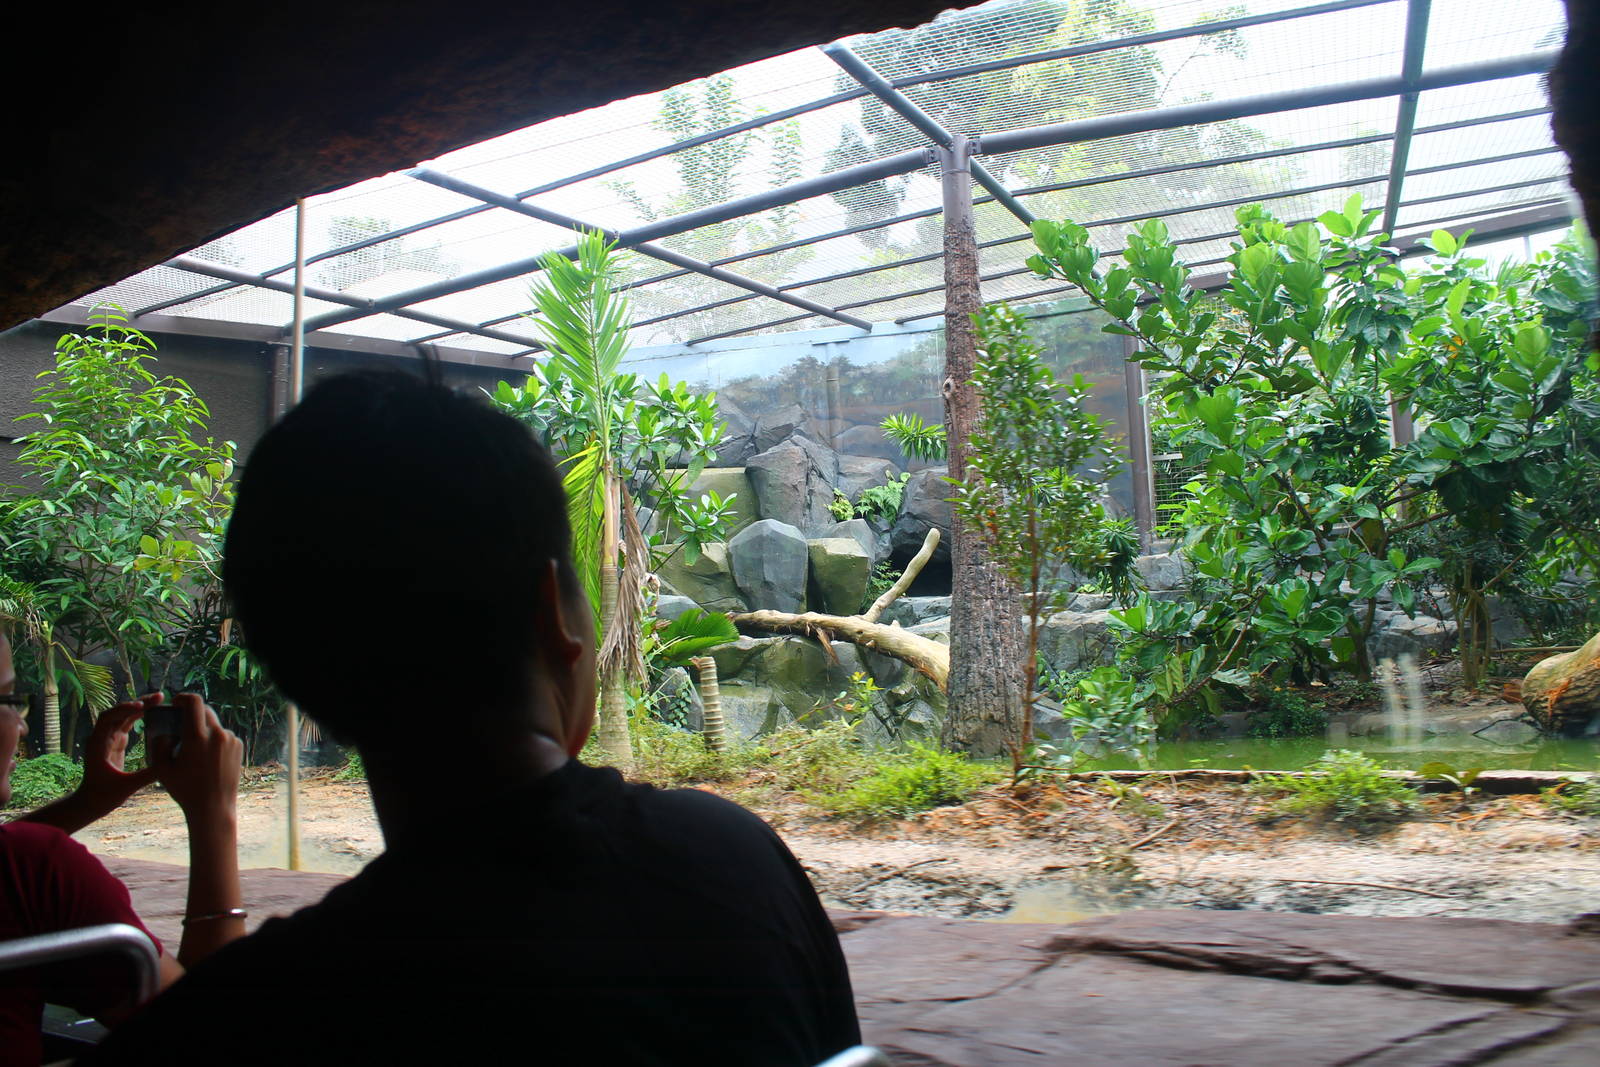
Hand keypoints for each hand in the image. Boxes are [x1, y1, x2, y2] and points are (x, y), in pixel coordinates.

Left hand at [75, 695, 160, 816]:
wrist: (90, 803)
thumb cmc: (104, 796)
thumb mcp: (128, 786)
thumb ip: (148, 774)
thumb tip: (171, 762)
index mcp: (98, 744)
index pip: (108, 718)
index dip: (124, 709)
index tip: (142, 706)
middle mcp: (101, 738)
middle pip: (118, 712)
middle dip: (138, 702)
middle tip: (159, 696)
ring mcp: (108, 739)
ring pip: (123, 716)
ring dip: (140, 706)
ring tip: (159, 699)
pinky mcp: (115, 743)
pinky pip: (127, 723)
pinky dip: (139, 716)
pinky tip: (153, 712)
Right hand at [150, 693, 242, 826]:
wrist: (213, 807)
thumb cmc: (184, 789)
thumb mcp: (162, 768)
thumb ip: (160, 743)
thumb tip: (166, 730)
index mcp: (197, 736)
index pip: (194, 702)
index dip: (184, 698)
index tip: (176, 703)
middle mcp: (217, 734)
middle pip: (205, 711)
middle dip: (192, 714)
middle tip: (181, 725)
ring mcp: (231, 740)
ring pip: (214, 725)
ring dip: (203, 729)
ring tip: (193, 749)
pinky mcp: (239, 746)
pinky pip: (223, 736)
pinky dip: (214, 740)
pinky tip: (207, 757)